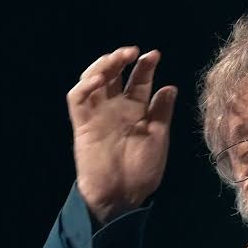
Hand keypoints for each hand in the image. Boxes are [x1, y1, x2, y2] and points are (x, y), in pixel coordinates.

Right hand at [67, 46, 176, 222]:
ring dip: (103, 66)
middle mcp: (116, 109)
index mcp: (137, 112)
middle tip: (133, 51)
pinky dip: (84, 86)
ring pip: (94, 80)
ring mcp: (98, 114)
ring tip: (116, 59)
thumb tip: (170, 87)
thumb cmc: (142, 171)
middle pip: (116, 75)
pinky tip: (98, 79)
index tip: (154, 55)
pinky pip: (77, 99)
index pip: (139, 81)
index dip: (145, 66)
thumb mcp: (158, 138)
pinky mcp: (83, 124)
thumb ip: (161, 112)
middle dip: (122, 59)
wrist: (122, 195)